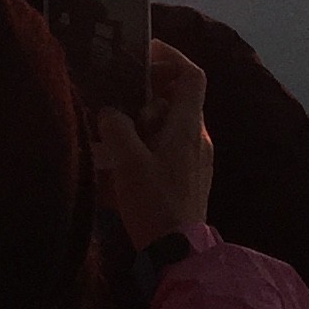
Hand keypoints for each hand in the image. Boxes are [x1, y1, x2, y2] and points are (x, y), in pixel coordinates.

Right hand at [94, 37, 212, 250]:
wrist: (178, 255)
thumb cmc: (154, 202)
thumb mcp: (127, 162)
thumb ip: (116, 128)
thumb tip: (111, 112)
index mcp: (188, 126)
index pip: (192, 75)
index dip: (170, 57)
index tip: (143, 54)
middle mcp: (198, 138)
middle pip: (179, 98)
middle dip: (149, 93)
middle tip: (119, 99)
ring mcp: (197, 160)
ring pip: (172, 124)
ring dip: (145, 120)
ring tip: (115, 132)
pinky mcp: (190, 179)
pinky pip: (170, 147)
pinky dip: (149, 143)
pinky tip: (124, 161)